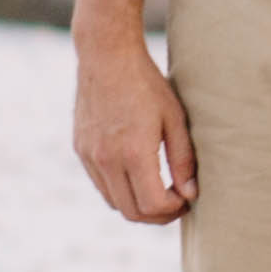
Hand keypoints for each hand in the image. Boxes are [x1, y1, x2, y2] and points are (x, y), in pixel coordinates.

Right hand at [70, 0, 197, 221]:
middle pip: (131, 212)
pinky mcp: (80, 149)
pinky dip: (119, 190)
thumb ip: (183, 160)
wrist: (106, 56)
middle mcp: (106, 159)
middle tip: (175, 203)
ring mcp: (89, 156)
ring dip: (137, 205)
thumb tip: (190, 194)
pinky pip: (100, 184)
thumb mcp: (174, 119)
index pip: (152, 205)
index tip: (186, 199)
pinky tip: (137, 175)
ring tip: (158, 191)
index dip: (173, 210)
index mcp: (133, 153)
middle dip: (157, 215)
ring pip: (114, 202)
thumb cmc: (147, 84)